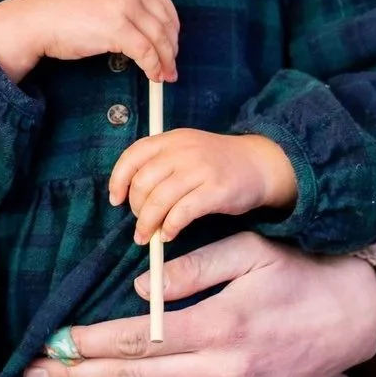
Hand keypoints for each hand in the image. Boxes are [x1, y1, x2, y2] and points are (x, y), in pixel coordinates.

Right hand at [0, 0, 178, 83]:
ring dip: (165, 60)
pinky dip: (153, 67)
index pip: (162, 0)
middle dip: (172, 45)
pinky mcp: (116, 28)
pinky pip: (146, 52)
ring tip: (164, 74)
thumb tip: (150, 29)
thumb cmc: (61, 14)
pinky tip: (152, 75)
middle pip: (164, 19)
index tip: (172, 41)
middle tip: (171, 64)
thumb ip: (123, 3)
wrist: (36, 20)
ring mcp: (122, 6)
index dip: (172, 24)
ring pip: (159, 38)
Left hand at [24, 231, 375, 376]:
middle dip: (86, 375)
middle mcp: (223, 366)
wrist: (358, 317)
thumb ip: (194, 268)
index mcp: (221, 326)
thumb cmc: (301, 274)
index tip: (58, 342)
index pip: (142, 340)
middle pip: (141, 375)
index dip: (94, 344)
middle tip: (40, 373)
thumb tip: (140, 284)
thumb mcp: (251, 253)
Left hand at [110, 130, 297, 244]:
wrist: (259, 163)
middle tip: (140, 224)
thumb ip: (160, 163)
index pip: (133, 155)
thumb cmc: (217, 162)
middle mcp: (183, 151)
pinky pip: (182, 212)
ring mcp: (200, 169)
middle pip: (143, 182)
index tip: (116, 200)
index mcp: (171, 139)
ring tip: (147, 237)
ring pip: (159, 200)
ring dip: (147, 223)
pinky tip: (168, 235)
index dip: (118, 180)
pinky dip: (170, 227)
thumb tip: (129, 193)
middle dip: (136, 208)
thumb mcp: (186, 149)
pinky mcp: (216, 190)